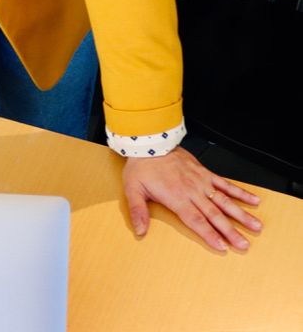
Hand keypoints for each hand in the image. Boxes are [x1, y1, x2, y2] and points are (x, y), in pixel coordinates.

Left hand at [122, 146, 261, 251]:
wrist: (150, 142)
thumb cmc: (142, 165)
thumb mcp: (133, 189)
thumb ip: (137, 211)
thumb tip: (139, 231)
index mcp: (176, 197)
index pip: (195, 220)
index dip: (209, 234)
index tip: (222, 246)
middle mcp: (192, 191)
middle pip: (214, 215)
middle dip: (230, 231)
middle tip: (244, 244)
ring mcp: (201, 181)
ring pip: (224, 201)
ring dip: (240, 214)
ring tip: (256, 226)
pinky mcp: (204, 172)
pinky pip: (225, 183)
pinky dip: (239, 192)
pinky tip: (253, 200)